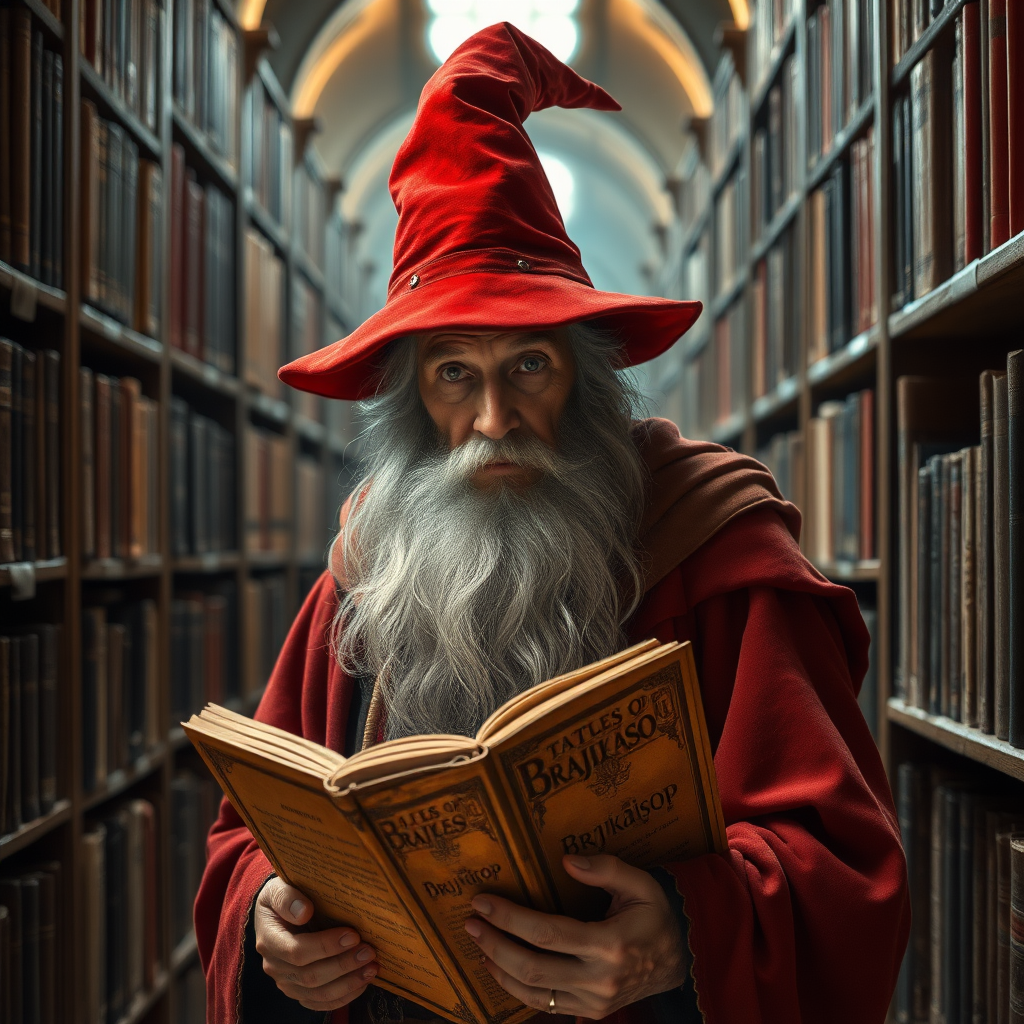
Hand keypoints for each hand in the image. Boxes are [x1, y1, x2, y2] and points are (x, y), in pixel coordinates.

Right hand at [254, 877, 378, 1011]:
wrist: (278, 911)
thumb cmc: (283, 897)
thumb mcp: (278, 888)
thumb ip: (288, 898)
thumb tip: (304, 912)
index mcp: (269, 940)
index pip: (297, 951)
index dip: (326, 946)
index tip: (353, 935)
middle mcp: (275, 966)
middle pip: (310, 976)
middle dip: (343, 965)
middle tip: (369, 951)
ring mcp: (286, 982)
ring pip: (318, 994)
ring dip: (348, 983)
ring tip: (372, 968)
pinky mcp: (299, 991)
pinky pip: (320, 1003)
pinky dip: (343, 997)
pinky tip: (363, 983)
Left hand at [464, 854, 686, 1018]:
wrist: (679, 961)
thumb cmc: (656, 915)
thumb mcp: (641, 883)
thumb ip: (606, 868)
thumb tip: (566, 860)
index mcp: (611, 944)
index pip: (548, 933)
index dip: (510, 918)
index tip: (483, 902)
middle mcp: (600, 979)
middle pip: (533, 968)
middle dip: (495, 944)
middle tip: (471, 922)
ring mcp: (594, 1002)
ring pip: (534, 993)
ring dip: (499, 968)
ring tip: (479, 942)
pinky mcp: (590, 1013)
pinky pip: (545, 1006)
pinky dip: (516, 989)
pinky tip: (500, 967)